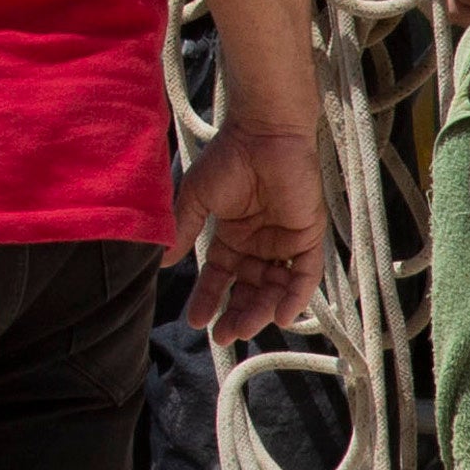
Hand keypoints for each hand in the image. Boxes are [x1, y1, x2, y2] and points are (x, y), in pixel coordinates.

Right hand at [174, 123, 323, 341]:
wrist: (264, 133)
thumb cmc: (229, 158)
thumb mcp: (197, 198)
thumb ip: (184, 230)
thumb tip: (161, 261)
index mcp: (234, 235)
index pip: (221, 276)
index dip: (209, 298)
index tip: (195, 321)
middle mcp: (260, 243)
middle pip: (250, 289)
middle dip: (237, 314)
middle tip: (225, 335)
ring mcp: (285, 241)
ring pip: (275, 288)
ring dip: (262, 310)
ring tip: (244, 326)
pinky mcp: (309, 236)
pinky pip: (305, 275)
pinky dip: (295, 297)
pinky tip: (281, 316)